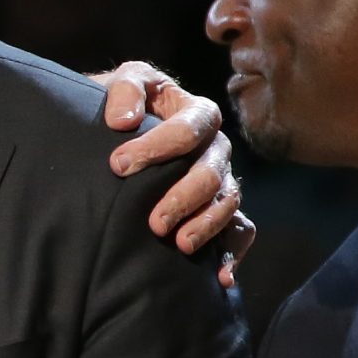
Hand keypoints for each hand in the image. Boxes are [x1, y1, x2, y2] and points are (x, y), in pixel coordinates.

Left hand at [94, 60, 255, 288]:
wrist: (119, 131)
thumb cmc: (124, 106)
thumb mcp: (123, 82)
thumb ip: (125, 90)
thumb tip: (123, 121)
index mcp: (197, 114)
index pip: (189, 129)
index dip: (157, 147)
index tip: (118, 165)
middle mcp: (215, 148)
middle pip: (211, 172)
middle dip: (184, 197)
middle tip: (154, 221)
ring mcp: (219, 180)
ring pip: (228, 202)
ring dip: (206, 225)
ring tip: (180, 244)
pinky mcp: (217, 209)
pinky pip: (239, 231)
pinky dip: (232, 254)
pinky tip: (220, 276)